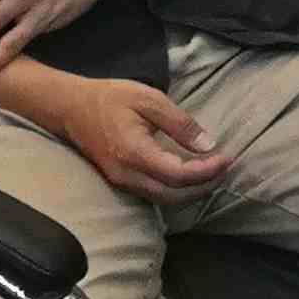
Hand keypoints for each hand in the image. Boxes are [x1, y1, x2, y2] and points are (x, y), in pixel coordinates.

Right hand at [47, 74, 229, 203]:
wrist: (69, 108)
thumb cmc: (110, 98)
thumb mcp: (149, 99)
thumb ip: (180, 123)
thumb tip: (208, 145)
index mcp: (135, 154)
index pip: (179, 175)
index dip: (207, 171)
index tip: (228, 157)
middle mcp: (127, 175)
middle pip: (173, 196)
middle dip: (204, 187)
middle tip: (226, 169)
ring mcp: (121, 182)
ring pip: (163, 200)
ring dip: (192, 191)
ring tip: (214, 173)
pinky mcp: (120, 181)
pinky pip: (153, 194)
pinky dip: (176, 190)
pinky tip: (191, 176)